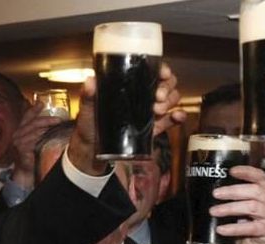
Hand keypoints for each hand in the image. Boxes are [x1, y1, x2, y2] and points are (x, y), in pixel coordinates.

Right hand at [10, 102, 63, 188]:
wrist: (25, 173)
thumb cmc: (31, 158)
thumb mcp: (36, 143)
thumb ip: (40, 133)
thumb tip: (53, 124)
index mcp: (20, 131)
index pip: (26, 117)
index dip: (33, 110)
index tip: (41, 103)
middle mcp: (17, 135)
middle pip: (32, 122)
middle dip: (46, 119)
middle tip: (58, 119)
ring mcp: (18, 142)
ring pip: (34, 130)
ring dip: (47, 126)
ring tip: (57, 124)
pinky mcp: (21, 148)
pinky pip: (34, 139)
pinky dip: (42, 136)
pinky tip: (50, 134)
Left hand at [67, 62, 185, 175]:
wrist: (92, 152)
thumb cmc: (89, 126)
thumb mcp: (87, 109)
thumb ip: (88, 96)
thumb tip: (90, 81)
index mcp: (129, 87)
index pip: (150, 71)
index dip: (161, 69)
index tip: (162, 74)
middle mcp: (141, 96)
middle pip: (165, 84)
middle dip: (166, 88)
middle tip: (157, 97)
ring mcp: (149, 112)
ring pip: (170, 99)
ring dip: (170, 101)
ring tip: (158, 110)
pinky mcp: (153, 128)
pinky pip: (171, 119)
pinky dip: (178, 116)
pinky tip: (177, 116)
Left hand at [210, 165, 264, 243]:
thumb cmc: (245, 225)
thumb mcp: (240, 209)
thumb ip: (232, 199)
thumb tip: (206, 191)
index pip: (260, 177)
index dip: (247, 172)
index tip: (231, 171)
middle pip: (256, 191)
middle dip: (233, 191)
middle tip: (215, 194)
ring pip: (253, 207)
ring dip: (231, 208)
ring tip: (214, 211)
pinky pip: (251, 228)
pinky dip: (234, 228)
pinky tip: (221, 229)